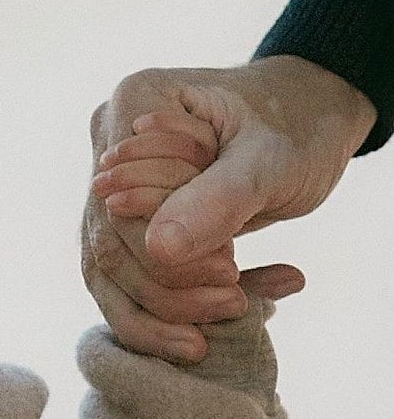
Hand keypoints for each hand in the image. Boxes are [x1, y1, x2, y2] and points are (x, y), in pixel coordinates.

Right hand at [82, 56, 375, 361]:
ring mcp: (110, 192)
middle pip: (110, 249)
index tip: (230, 271)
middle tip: (237, 303)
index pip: (119, 209)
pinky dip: (185, 311)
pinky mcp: (128, 230)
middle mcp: (106, 148)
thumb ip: (217, 199)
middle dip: (170, 293)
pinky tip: (246, 307)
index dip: (164, 256)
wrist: (312, 122)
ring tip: (241, 313)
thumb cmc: (298, 127)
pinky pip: (135, 288)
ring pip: (113, 280)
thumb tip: (160, 249)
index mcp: (130, 104)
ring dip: (172, 315)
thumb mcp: (270, 159)